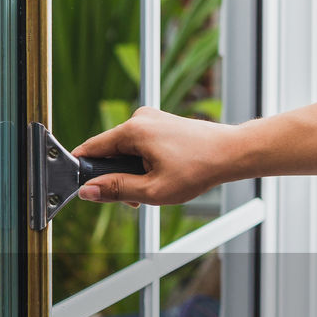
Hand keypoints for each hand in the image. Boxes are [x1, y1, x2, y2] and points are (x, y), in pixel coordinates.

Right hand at [73, 106, 245, 205]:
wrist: (232, 153)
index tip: (86, 189)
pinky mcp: (161, 123)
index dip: (84, 170)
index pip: (91, 148)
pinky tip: (161, 175)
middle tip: (135, 198)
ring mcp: (151, 119)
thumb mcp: (152, 190)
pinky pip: (140, 145)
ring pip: (126, 150)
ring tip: (154, 187)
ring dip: (132, 172)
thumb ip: (115, 190)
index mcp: (133, 130)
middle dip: (117, 176)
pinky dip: (144, 162)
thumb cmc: (198, 169)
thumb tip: (87, 190)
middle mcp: (140, 118)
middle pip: (110, 152)